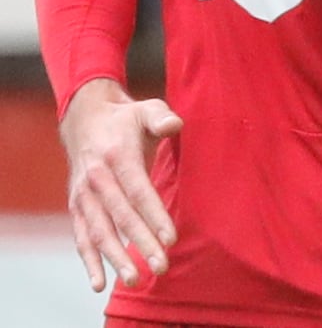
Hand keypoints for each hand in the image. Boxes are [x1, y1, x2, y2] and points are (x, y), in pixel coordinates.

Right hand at [58, 78, 180, 291]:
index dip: (154, 216)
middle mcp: (97, 179)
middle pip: (120, 217)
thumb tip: (175, 125)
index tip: (171, 239)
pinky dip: (89, 261)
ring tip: (135, 280)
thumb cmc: (126, 119)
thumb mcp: (146, 108)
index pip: (138, 192)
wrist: (85, 121)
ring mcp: (83, 196)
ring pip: (98, 232)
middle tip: (162, 267)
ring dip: (116, 258)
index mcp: (117, 157)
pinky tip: (100, 283)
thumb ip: (161, 117)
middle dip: (141, 244)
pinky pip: (81, 238)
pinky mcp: (76, 207)